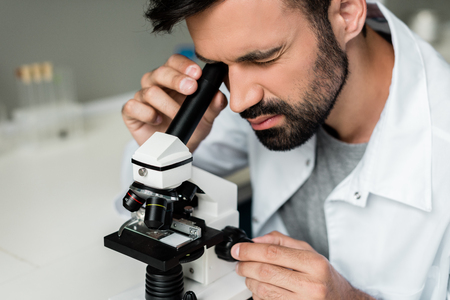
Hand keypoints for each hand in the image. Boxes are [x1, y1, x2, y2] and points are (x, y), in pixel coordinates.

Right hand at [122, 54, 227, 150]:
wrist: (177, 151)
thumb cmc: (189, 128)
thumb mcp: (206, 118)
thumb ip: (213, 105)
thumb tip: (218, 96)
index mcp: (174, 79)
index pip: (174, 62)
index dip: (184, 66)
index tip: (197, 73)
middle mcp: (156, 84)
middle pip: (160, 72)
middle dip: (177, 79)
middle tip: (191, 88)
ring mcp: (142, 98)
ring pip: (149, 91)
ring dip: (167, 104)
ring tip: (177, 115)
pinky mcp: (131, 113)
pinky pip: (132, 106)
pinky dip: (146, 113)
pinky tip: (156, 120)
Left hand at [231, 231, 373, 299]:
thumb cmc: (324, 277)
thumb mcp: (310, 252)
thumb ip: (283, 241)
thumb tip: (257, 240)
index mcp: (314, 264)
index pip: (273, 253)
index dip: (250, 250)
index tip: (239, 250)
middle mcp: (311, 285)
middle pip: (266, 272)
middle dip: (246, 266)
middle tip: (240, 263)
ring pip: (264, 290)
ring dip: (250, 281)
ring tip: (249, 275)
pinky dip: (258, 295)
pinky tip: (260, 289)